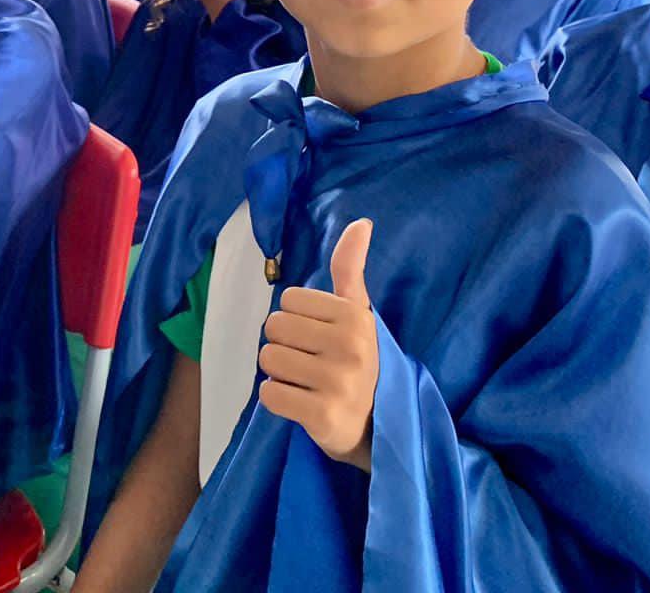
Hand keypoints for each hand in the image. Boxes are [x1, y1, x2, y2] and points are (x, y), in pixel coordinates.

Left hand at [257, 218, 378, 471]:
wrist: (380, 427)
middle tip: (311, 363)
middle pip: (273, 328)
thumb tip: (361, 222)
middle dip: (285, 345)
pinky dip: (278, 399)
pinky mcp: (322, 415)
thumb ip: (350, 268)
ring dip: (280, 373)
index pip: (288, 300)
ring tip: (308, 382)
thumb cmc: (359, 360)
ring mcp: (338, 383)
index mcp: (355, 317)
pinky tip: (302, 402)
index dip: (297, 318)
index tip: (320, 337)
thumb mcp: (358, 313)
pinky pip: (269, 394)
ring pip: (268, 359)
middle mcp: (350, 347)